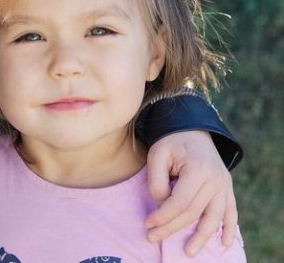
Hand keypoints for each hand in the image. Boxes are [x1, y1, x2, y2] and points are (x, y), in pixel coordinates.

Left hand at [145, 130, 236, 256]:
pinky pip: (231, 211)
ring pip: (214, 217)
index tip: (148, 223)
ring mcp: (224, 184)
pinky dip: (228, 228)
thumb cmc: (171, 141)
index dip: (163, 215)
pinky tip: (223, 243)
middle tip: (153, 237)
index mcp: (198, 169)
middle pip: (194, 212)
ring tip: (188, 252)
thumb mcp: (157, 154)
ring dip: (202, 237)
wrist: (192, 128)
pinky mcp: (227, 187)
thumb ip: (156, 180)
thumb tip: (162, 204)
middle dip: (172, 228)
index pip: (180, 201)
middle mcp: (216, 179)